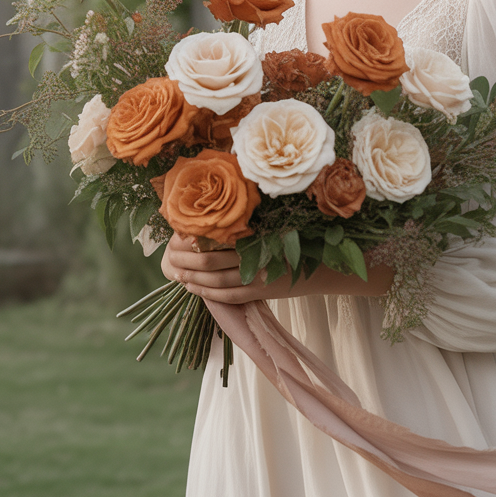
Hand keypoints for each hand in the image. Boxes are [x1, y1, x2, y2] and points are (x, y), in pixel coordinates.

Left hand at [161, 231, 394, 303]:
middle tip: (168, 255)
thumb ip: (252, 213)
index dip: (195, 238)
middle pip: (211, 259)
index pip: (219, 237)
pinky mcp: (263, 292)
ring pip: (217, 280)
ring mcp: (261, 277)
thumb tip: (219, 200)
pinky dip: (208, 293)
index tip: (177, 233)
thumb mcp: (277, 218)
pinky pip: (230, 296)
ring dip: (192, 277)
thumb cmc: (301, 234)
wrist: (328, 263)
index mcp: (261, 234)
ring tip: (174, 272)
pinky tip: (194, 288)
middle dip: (186, 258)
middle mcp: (259, 256)